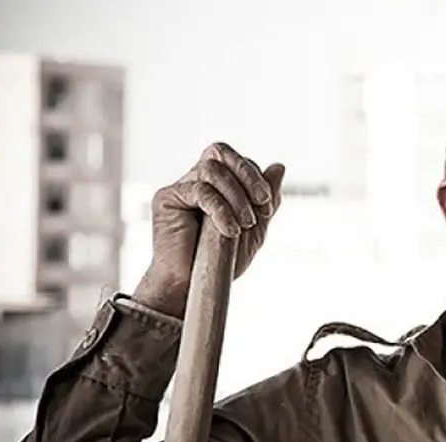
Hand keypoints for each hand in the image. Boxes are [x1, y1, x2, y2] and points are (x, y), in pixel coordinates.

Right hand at [134, 142, 284, 317]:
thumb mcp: (255, 229)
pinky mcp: (166, 199)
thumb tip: (279, 166)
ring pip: (211, 168)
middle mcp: (196, 180)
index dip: (257, 179)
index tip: (267, 210)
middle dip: (247, 173)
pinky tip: (229, 231)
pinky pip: (198, 190)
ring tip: (245, 224)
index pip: (238, 162)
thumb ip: (267, 199)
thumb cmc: (221, 260)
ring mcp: (180, 187)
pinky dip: (220, 210)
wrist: (193, 286)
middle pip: (220, 151)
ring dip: (236, 196)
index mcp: (218, 185)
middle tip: (262, 200)